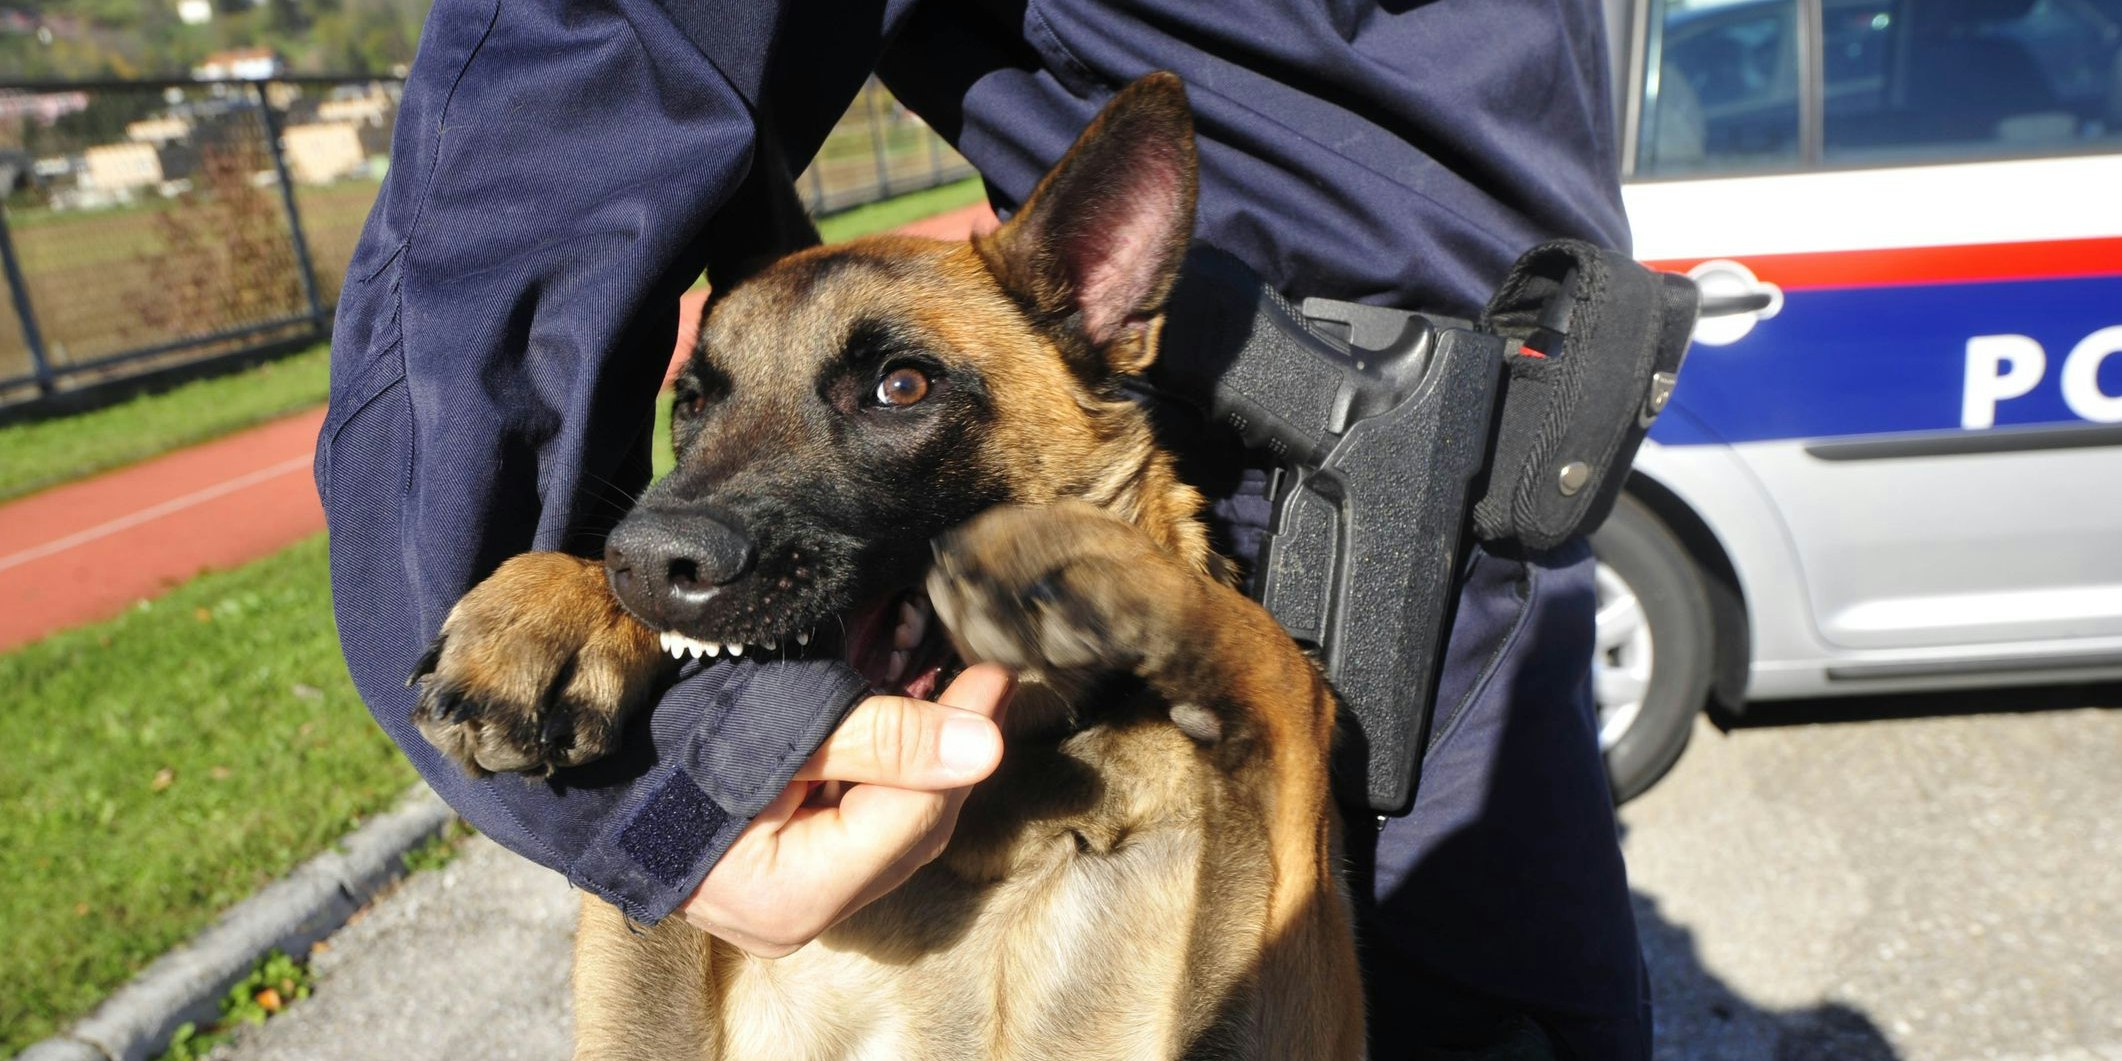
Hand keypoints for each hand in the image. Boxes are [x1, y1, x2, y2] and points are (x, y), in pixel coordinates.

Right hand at [677, 664, 1012, 955]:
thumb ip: (882, 739)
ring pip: (892, 832)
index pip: (911, 819)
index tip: (993, 678)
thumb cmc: (668, 739)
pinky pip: (861, 828)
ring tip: (954, 692)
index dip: (960, 745)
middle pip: (909, 833)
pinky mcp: (787, 879)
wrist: (586, 762)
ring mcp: (791, 904)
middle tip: (983, 679)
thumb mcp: (779, 725)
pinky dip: (889, 774)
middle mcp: (795, 917)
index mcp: (791, 896)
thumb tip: (986, 745)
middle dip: (951, 754)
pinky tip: (907, 722)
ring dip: (926, 761)